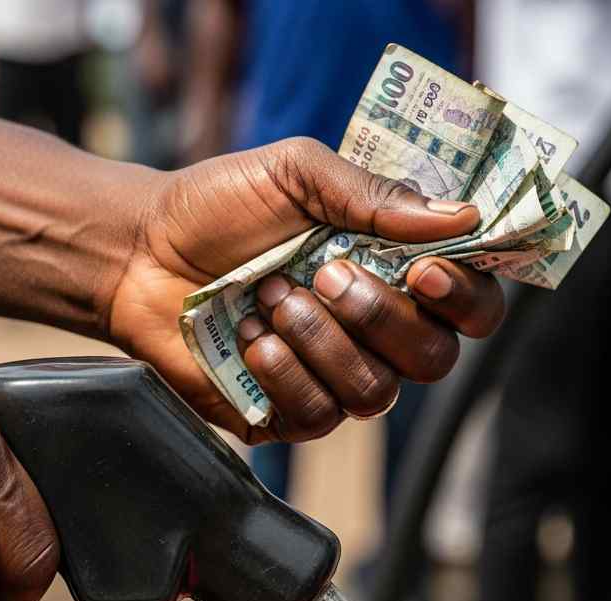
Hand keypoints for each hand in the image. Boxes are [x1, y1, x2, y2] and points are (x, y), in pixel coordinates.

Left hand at [109, 137, 504, 442]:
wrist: (141, 252)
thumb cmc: (219, 208)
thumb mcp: (295, 174)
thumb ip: (372, 194)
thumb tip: (461, 218)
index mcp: (391, 273)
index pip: (469, 308)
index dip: (464, 298)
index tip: (422, 270)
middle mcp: (373, 333)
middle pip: (433, 359)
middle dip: (381, 317)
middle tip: (325, 275)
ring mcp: (331, 376)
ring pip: (373, 392)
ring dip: (321, 341)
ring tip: (269, 297)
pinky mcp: (286, 413)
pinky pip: (318, 417)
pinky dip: (285, 374)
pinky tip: (250, 339)